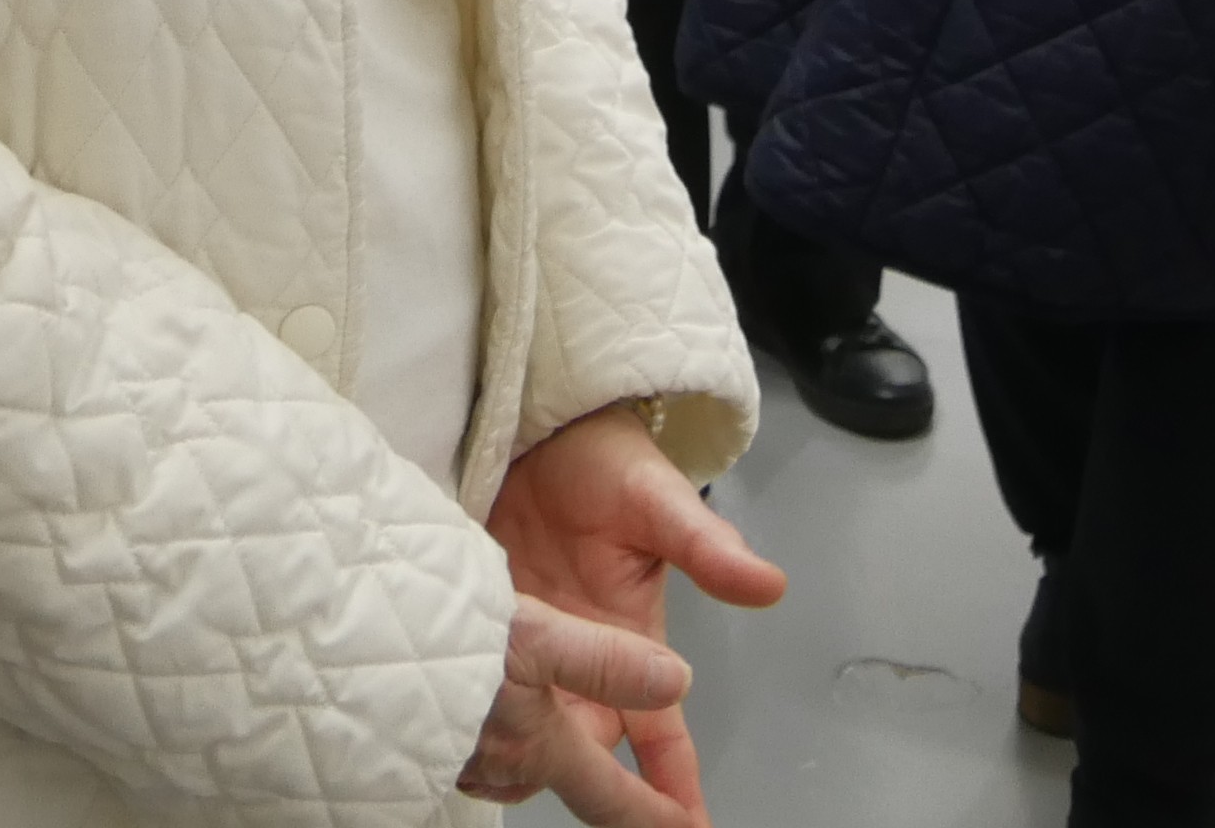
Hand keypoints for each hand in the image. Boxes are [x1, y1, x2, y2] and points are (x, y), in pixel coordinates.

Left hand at [474, 407, 789, 823]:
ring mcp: (525, 643)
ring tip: (496, 779)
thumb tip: (766, 583)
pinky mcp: (478, 624)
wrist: (532, 425)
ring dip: (516, 751)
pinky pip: (474, 679)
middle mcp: (579, 655)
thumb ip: (706, 546)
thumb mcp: (657, 501)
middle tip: (570, 814)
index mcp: (633, 640)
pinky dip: (464, 705)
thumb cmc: (602, 461)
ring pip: (525, 724)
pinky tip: (448, 728)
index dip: (672, 789)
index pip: (660, 734)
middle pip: (584, 747)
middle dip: (585, 794)